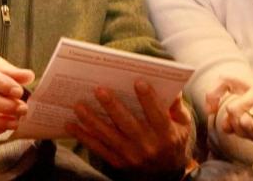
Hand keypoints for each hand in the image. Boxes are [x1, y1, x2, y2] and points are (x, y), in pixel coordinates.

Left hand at [69, 80, 192, 178]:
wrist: (166, 174)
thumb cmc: (173, 141)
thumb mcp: (183, 125)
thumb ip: (177, 107)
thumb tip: (173, 87)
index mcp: (166, 134)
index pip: (157, 115)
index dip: (148, 99)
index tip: (138, 81)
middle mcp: (148, 145)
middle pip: (128, 124)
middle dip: (113, 107)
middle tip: (99, 89)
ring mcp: (131, 155)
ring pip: (109, 136)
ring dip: (92, 121)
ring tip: (78, 105)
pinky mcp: (118, 162)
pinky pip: (98, 149)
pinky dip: (83, 137)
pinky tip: (70, 124)